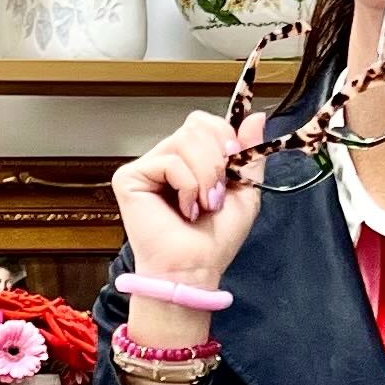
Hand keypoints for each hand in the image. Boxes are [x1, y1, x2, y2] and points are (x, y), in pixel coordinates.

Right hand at [113, 110, 267, 303]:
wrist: (195, 268)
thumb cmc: (215, 239)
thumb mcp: (246, 190)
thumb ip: (250, 154)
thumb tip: (256, 116)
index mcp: (189, 159)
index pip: (204, 122)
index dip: (224, 137)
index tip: (234, 165)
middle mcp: (165, 158)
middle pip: (196, 125)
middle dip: (217, 160)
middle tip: (217, 194)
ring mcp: (146, 167)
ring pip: (185, 140)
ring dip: (205, 176)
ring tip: (203, 205)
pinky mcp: (129, 178)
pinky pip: (169, 161)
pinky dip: (187, 186)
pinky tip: (185, 209)